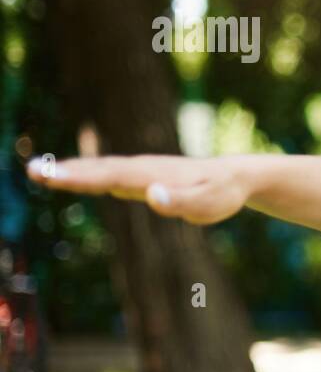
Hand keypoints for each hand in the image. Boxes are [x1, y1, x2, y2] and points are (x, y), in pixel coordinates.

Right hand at [26, 154, 250, 225]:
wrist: (237, 177)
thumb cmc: (223, 193)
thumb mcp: (209, 203)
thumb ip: (181, 201)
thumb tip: (152, 195)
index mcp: (153, 175)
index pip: (110, 176)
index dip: (80, 177)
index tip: (50, 175)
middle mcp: (143, 169)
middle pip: (99, 169)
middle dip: (66, 171)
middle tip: (32, 171)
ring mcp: (142, 171)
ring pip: (101, 169)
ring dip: (71, 170)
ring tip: (40, 172)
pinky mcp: (144, 177)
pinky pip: (109, 174)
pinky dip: (87, 173)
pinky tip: (72, 176)